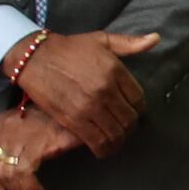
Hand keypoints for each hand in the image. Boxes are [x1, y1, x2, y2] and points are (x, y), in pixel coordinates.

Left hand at [0, 105, 81, 189]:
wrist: (82, 104)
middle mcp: (9, 127)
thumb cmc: (62, 115)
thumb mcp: (36, 121)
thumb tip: (18, 164)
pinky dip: (31, 189)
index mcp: (6, 121)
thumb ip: (23, 136)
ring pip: (9, 172)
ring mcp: (22, 135)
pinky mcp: (37, 144)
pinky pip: (25, 173)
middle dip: (7, 187)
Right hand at [12, 30, 155, 155]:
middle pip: (130, 119)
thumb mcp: (101, 40)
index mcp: (116, 71)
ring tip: (116, 142)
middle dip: (130, 127)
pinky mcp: (73, 119)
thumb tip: (155, 39)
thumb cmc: (68, 48)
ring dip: (118, 141)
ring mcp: (90, 106)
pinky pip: (96, 140)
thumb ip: (129, 43)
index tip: (132, 112)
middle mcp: (106, 90)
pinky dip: (103, 148)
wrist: (33, 57)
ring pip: (116, 132)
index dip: (138, 109)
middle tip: (125, 130)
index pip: (139, 99)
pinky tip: (103, 150)